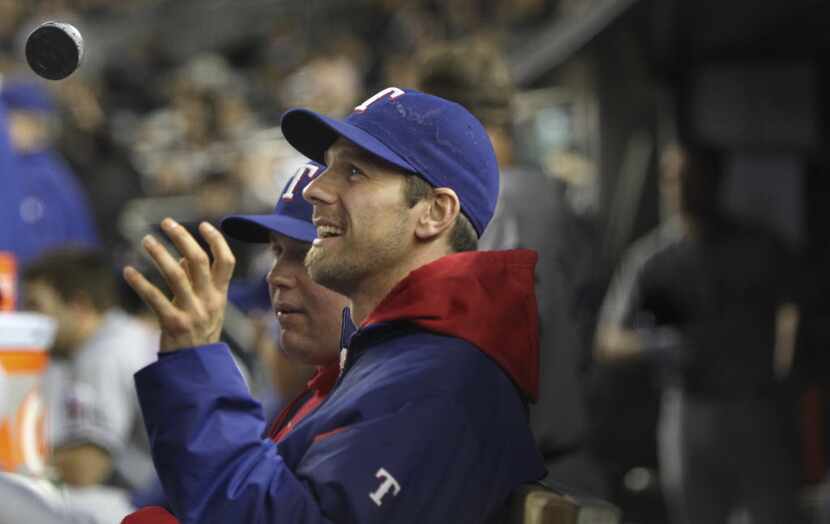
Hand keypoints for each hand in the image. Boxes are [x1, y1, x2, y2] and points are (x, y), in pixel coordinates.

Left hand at [123, 218, 234, 352]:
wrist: (195, 367)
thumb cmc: (200, 332)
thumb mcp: (207, 306)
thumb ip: (197, 281)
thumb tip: (183, 256)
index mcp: (220, 294)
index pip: (226, 261)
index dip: (217, 240)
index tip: (203, 224)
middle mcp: (209, 300)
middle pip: (199, 261)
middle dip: (182, 238)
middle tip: (166, 223)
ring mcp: (192, 312)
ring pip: (177, 275)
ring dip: (160, 254)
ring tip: (146, 240)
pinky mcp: (173, 324)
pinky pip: (154, 298)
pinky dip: (140, 283)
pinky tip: (128, 271)